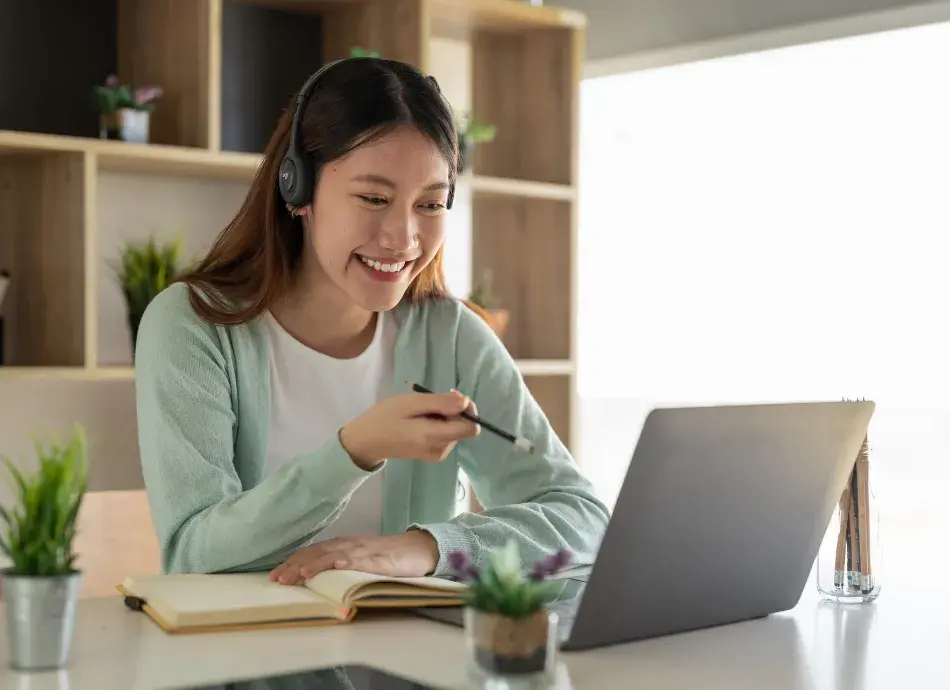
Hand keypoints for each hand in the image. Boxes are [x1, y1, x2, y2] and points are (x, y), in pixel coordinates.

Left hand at [268, 530, 439, 584]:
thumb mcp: (358, 559)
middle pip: (317, 552)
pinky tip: (336, 565)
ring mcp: (364, 550)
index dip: (292, 562)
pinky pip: (362, 559)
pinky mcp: (380, 559)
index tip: (274, 576)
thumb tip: (313, 578)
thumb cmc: (388, 557)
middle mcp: (349, 544)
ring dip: (315, 564)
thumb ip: (339, 563)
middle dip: (295, 565)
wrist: (418, 549)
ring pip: (335, 554)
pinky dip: (347, 561)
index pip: (311, 551)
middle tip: (277, 579)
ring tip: (299, 575)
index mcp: (342, 545)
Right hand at [339, 389, 478, 469]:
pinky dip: (439, 423)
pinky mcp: (433, 453)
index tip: (450, 397)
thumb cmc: (384, 418)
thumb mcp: (410, 403)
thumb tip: (466, 402)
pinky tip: (420, 419)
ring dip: (444, 416)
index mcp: (434, 438)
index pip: (471, 428)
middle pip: (464, 428)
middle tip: (429, 400)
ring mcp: (437, 454)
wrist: (365, 442)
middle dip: (453, 411)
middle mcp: (441, 450)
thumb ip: (439, 403)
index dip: (467, 410)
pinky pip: (446, 435)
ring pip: (456, 430)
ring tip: (419, 411)